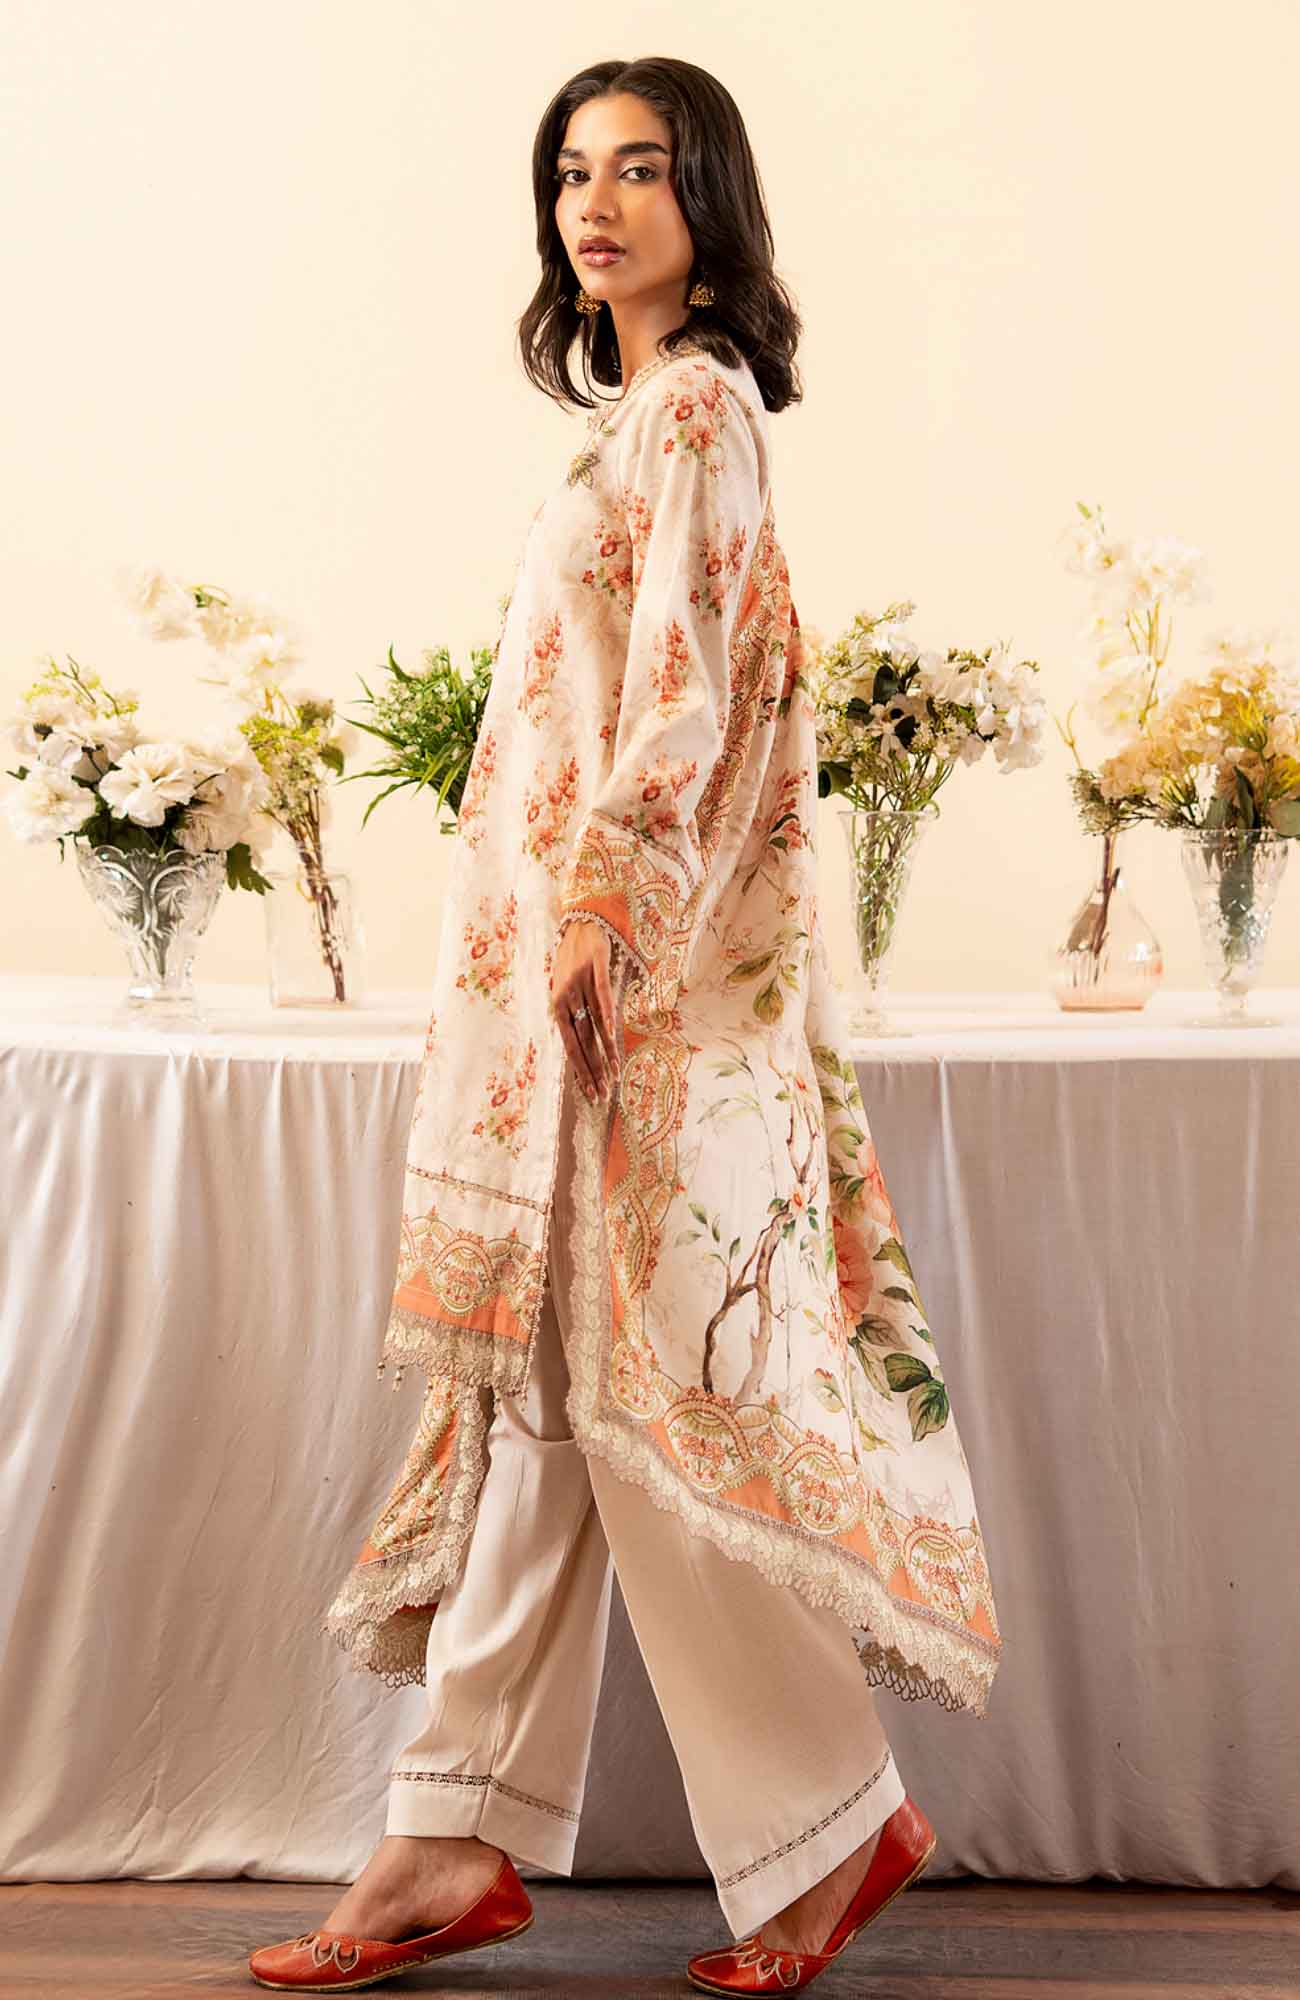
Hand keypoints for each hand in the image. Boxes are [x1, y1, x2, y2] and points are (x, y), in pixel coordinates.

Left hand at [550, 918, 620, 1103]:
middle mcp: (567, 996)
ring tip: (613, 1074)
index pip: (570, 1045)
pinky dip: (607, 1014)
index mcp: (558, 1006)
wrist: (579, 921)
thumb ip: (579, 1014)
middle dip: (593, 1070)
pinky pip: (602, 994)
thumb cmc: (574, 959)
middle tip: (603, 1094)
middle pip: (582, 1041)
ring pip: (594, 1023)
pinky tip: (611, 1032)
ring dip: (605, 1051)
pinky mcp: (595, 965)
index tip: (591, 1092)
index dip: (581, 1070)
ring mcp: (580, 982)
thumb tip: (591, 1044)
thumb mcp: (570, 988)